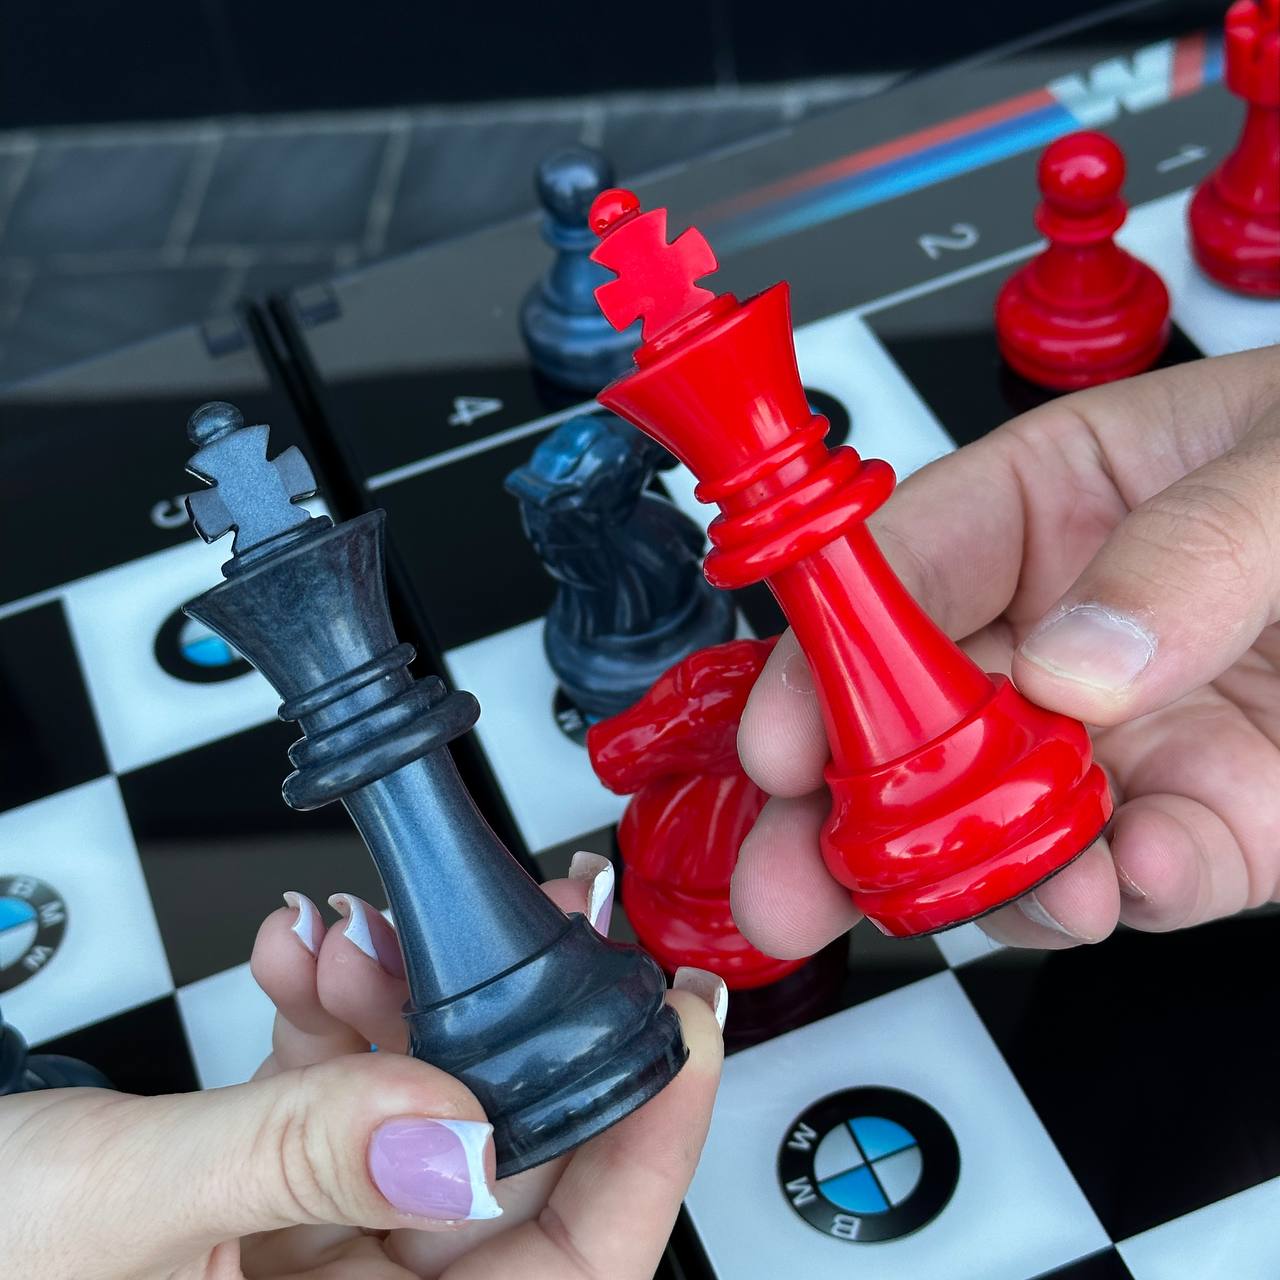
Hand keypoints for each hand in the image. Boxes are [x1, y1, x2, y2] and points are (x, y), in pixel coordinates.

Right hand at [1, 857, 724, 1279]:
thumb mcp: (122, 1220)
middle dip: (510, 1029)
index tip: (680, 1033)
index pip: (571, 1278)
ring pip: (420, 1114)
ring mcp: (312, 1266)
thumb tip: (463, 1124)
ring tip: (366, 931)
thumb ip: (295, 1158)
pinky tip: (302, 956)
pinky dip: (331, 1015)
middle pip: (505, 1173)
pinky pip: (339, 1099)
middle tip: (531, 925)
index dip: (648, 1157)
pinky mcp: (269, 1201)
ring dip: (402, 1003)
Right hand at [733, 344, 1279, 952]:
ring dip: (987, 872)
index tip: (781, 732)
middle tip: (793, 878)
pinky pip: (1146, 876)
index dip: (823, 654)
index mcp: (1064, 499)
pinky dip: (1135, 896)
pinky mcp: (1217, 825)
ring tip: (1014, 890)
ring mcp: (1135, 737)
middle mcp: (1074, 628)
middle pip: (922, 719)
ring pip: (1009, 819)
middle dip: (851, 809)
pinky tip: (1143, 882)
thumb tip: (1071, 657)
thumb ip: (1195, 547)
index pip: (904, 570)